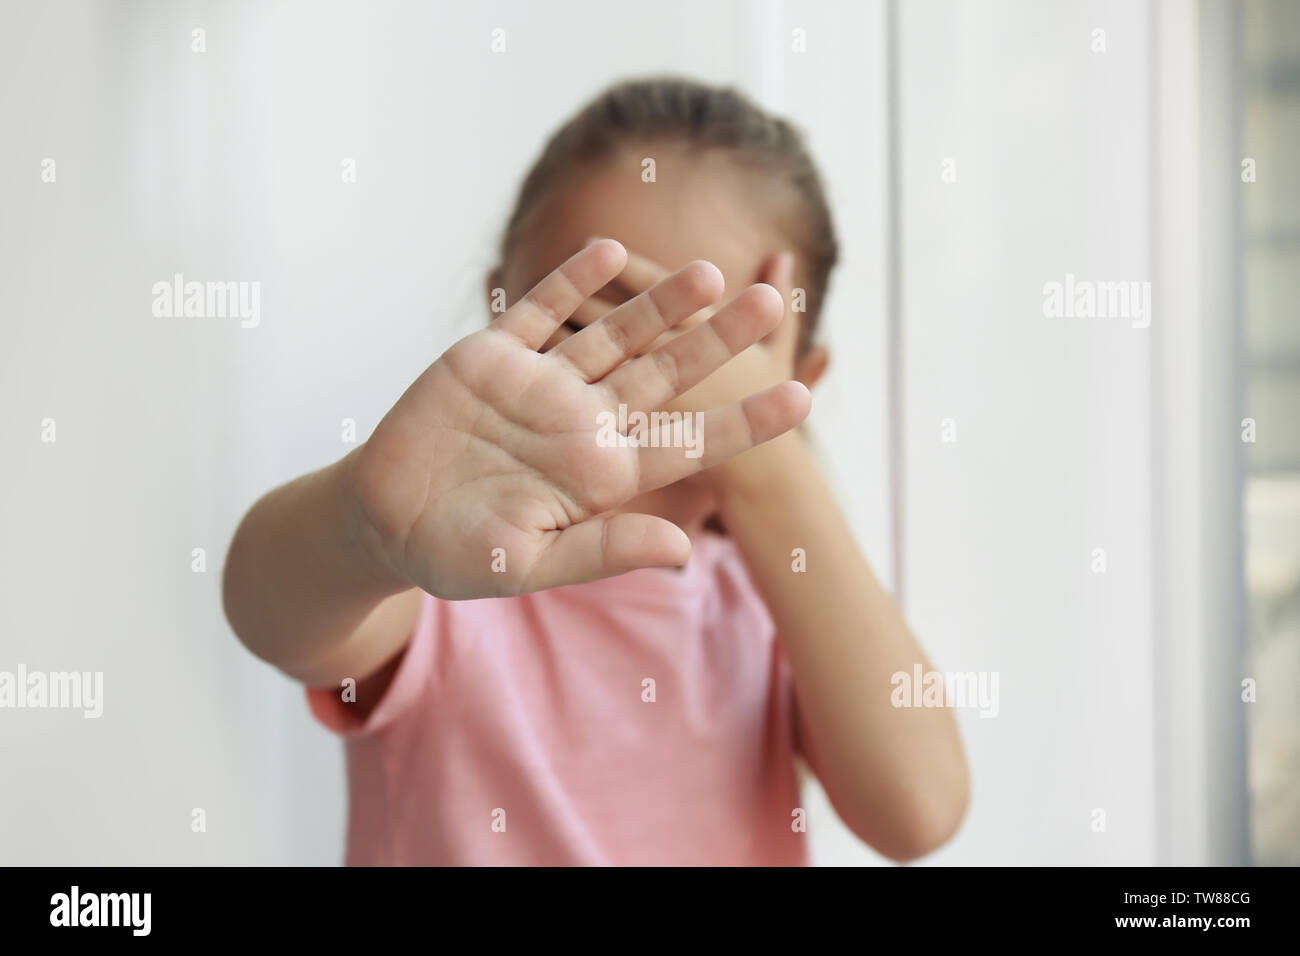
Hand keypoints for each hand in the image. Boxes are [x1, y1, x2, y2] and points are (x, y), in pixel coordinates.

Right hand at [348, 239, 810, 598]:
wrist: (384, 521)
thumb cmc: (458, 555)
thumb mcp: (529, 565)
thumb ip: (604, 550)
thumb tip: (684, 550)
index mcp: (602, 474)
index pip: (689, 443)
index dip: (745, 420)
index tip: (801, 396)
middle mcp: (583, 422)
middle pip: (666, 374)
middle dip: (717, 340)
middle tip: (772, 305)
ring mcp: (540, 385)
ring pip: (613, 334)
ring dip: (658, 302)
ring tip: (709, 270)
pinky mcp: (493, 358)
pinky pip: (538, 312)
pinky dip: (571, 282)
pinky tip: (608, 252)